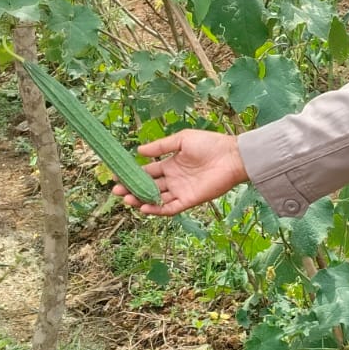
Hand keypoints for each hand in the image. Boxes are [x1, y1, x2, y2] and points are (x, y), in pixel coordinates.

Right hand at [112, 130, 248, 216]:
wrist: (232, 156)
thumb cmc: (210, 144)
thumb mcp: (182, 140)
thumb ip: (160, 147)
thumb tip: (139, 151)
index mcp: (170, 164)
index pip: (147, 172)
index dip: (132, 175)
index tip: (116, 176)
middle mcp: (173, 179)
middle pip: (148, 187)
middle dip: (131, 189)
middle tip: (116, 191)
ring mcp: (180, 190)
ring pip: (156, 199)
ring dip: (141, 200)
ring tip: (127, 200)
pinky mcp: (189, 200)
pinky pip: (170, 208)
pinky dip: (157, 210)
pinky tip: (144, 207)